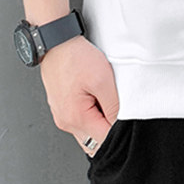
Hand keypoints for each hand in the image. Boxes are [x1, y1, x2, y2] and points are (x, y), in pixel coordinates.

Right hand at [39, 35, 119, 155]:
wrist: (56, 41)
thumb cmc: (75, 57)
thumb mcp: (103, 80)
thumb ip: (114, 107)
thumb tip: (120, 125)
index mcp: (75, 118)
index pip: (104, 141)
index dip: (119, 132)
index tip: (127, 119)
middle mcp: (65, 122)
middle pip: (95, 141)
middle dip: (109, 130)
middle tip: (116, 109)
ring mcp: (62, 115)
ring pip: (88, 132)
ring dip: (100, 122)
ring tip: (104, 100)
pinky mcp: (62, 108)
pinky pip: (80, 121)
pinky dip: (91, 115)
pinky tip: (95, 98)